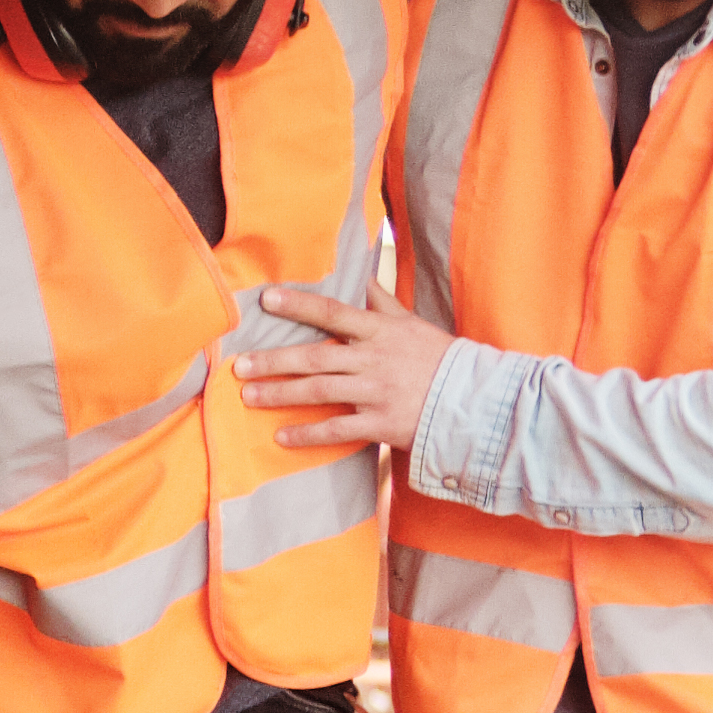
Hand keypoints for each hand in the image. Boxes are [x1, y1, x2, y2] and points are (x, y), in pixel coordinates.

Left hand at [233, 281, 452, 455]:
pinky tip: (281, 436)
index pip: (333, 312)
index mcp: (380, 331)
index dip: (299, 304)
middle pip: (315, 357)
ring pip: (320, 392)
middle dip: (274, 361)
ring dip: (281, 394)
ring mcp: (377, 392)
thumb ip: (381, 302)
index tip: (267, 299)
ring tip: (249, 395)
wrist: (473, 401)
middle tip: (240, 365)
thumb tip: (359, 277)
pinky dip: (307, 434)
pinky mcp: (381, 424)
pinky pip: (337, 429)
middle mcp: (374, 359)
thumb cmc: (439, 358)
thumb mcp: (412, 323)